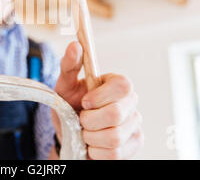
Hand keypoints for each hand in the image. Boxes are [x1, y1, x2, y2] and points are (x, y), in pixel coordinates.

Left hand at [52, 42, 142, 159]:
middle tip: (82, 119)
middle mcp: (131, 103)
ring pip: (114, 137)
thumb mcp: (64, 85)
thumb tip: (74, 45)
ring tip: (86, 132)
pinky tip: (93, 145)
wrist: (69, 134)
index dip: (101, 96)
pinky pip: (115, 154)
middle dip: (89, 121)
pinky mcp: (134, 146)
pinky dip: (96, 152)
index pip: (123, 85)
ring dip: (91, 137)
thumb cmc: (70, 106)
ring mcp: (135, 125)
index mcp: (117, 84)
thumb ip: (69, 65)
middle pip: (117, 114)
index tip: (84, 102)